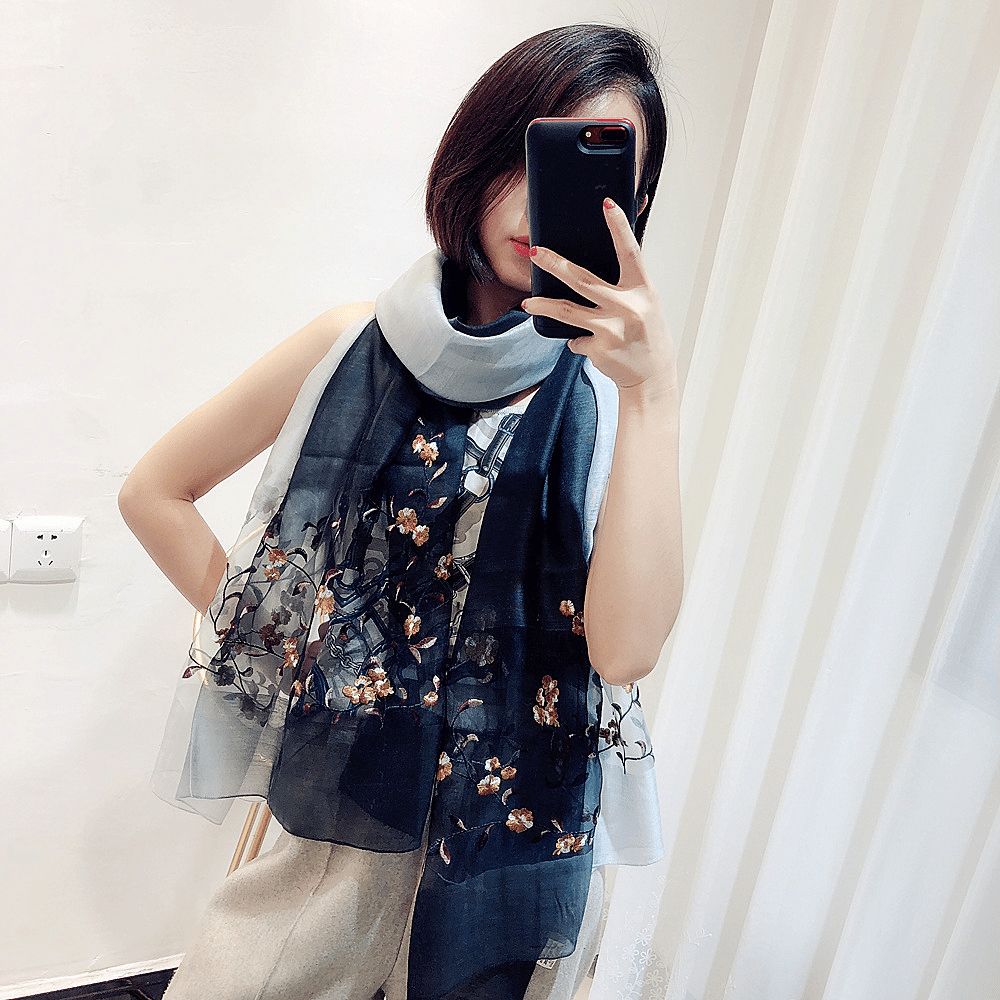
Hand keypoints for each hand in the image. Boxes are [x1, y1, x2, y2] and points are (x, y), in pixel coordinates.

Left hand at [522, 198, 676, 396]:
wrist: (652, 375)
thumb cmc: (646, 332)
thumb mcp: (645, 302)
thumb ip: (625, 283)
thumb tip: (594, 260)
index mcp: (643, 289)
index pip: (630, 252)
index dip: (618, 227)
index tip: (606, 204)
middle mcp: (629, 307)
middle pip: (583, 280)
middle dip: (555, 264)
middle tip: (535, 252)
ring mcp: (612, 329)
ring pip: (568, 311)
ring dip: (544, 305)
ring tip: (528, 302)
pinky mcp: (599, 349)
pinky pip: (575, 338)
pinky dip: (577, 339)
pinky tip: (587, 343)